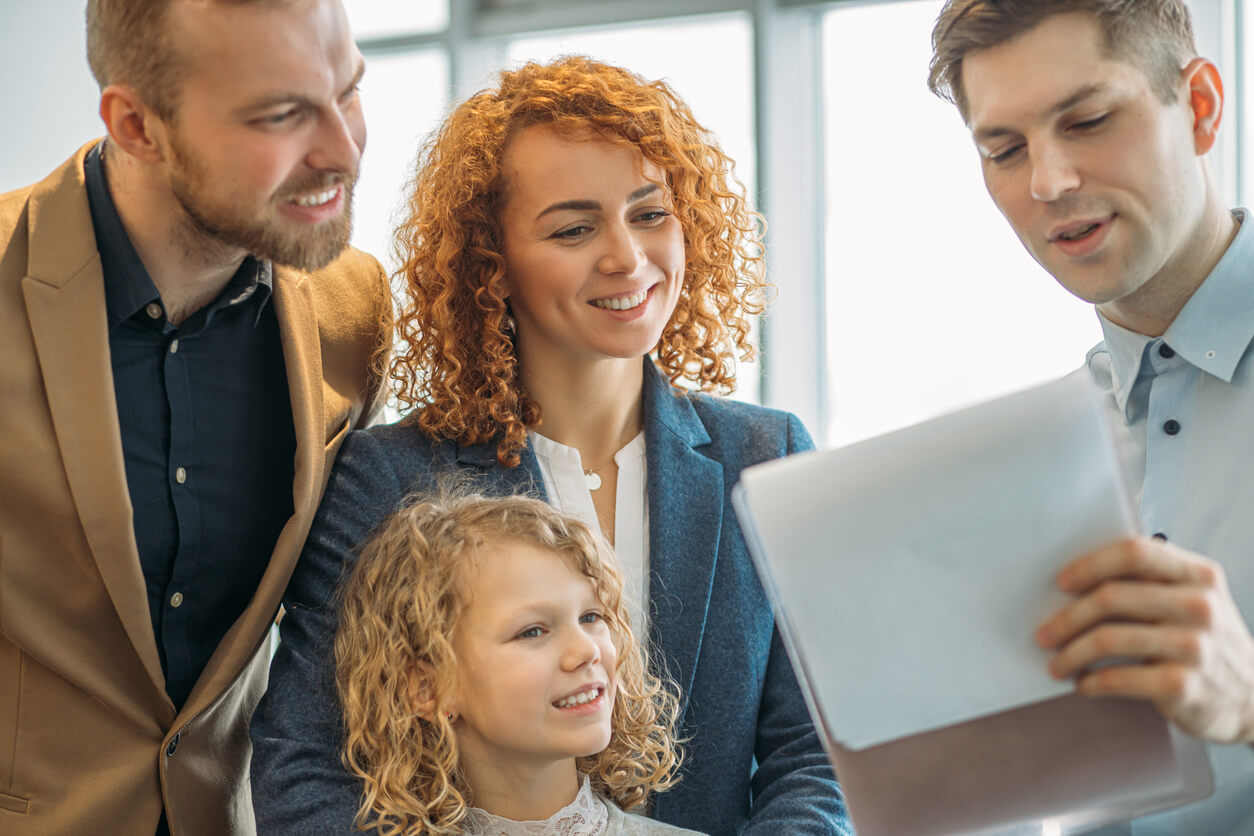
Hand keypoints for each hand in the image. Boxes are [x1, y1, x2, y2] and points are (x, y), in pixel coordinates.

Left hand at [1036, 536, 1253, 742]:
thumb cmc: (1207, 643)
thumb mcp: (1195, 600)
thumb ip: (1153, 582)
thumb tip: (1077, 576)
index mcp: (1199, 574)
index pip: (1134, 552)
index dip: (1090, 564)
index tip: (1061, 582)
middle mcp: (1200, 606)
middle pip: (1111, 597)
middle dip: (1067, 617)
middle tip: (1044, 634)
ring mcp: (1195, 646)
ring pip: (1107, 639)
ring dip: (1070, 653)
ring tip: (1056, 664)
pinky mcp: (1184, 686)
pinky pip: (1118, 678)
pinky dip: (1092, 682)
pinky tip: (1083, 684)